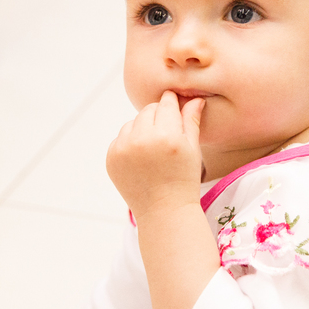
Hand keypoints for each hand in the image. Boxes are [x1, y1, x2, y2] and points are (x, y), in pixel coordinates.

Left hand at [106, 91, 204, 217]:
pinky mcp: (111, 158)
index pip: (166, 103)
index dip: (172, 102)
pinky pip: (120, 138)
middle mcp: (142, 140)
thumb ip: (191, 119)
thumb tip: (196, 97)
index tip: (175, 104)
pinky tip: (142, 158)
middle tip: (167, 133)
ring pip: (132, 122)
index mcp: (167, 136)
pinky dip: (130, 142)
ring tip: (154, 148)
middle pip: (148, 110)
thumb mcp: (193, 149)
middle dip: (157, 116)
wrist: (163, 211)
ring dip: (142, 128)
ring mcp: (123, 149)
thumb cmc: (184, 179)